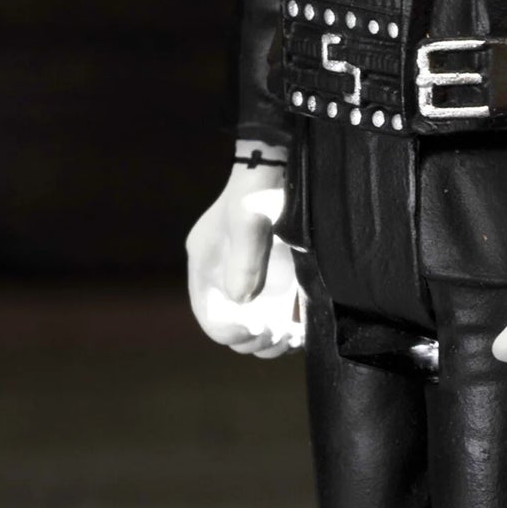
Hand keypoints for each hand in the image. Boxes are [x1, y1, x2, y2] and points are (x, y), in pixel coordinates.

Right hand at [185, 141, 303, 357]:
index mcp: (206, 264)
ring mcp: (249, 280)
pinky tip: (301, 333)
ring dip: (270, 342)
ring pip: (254, 330)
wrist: (282, 165)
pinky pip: (273, 320)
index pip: (210, 316)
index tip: (257, 329)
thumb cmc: (261, 188)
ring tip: (290, 337)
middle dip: (253, 339)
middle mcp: (223, 277)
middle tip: (278, 333)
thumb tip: (242, 301)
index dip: (231, 331)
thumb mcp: (250, 220)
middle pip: (232, 328)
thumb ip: (245, 259)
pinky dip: (284, 333)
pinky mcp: (274, 281)